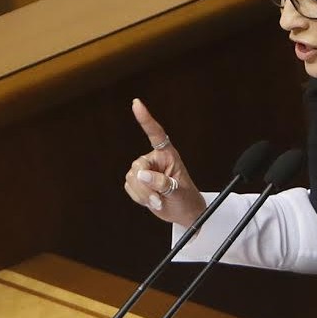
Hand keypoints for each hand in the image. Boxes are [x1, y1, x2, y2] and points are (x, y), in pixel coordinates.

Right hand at [123, 98, 206, 225]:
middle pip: (138, 166)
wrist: (184, 213)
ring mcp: (146, 171)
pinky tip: (151, 200)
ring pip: (131, 178)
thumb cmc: (187, 199)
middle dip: (144, 185)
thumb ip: (162, 182)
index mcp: (168, 155)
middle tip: (157, 197)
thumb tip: (143, 174)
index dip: (146, 119)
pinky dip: (138, 197)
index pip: (156, 134)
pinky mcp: (138, 183)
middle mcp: (155, 160)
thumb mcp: (178, 190)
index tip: (136, 104)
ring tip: (157, 200)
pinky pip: (129, 187)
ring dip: (142, 194)